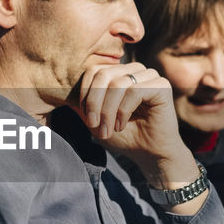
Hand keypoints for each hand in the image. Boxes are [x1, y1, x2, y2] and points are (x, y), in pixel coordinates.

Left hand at [73, 62, 196, 188]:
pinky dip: (123, 111)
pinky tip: (122, 125)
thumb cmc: (124, 136)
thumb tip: (62, 91)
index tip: (86, 118)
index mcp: (120, 72)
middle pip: (104, 75)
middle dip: (95, 103)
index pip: (95, 71)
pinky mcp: (162, 85)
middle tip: (95, 125)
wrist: (149, 153)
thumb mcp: (96, 120)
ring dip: (108, 111)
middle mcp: (135, 70)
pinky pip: (134, 91)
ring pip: (118, 84)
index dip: (85, 93)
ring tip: (108, 129)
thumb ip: (83, 105)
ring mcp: (150, 75)